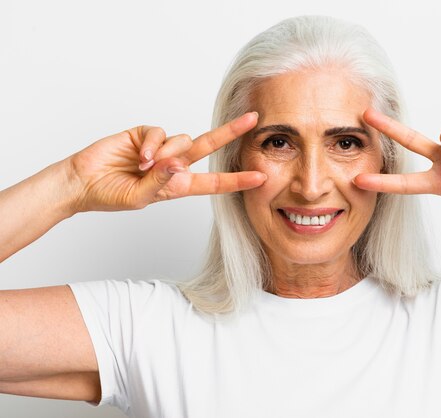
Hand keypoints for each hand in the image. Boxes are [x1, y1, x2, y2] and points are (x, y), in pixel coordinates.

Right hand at [68, 113, 265, 211]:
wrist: (83, 181)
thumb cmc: (112, 195)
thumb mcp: (140, 198)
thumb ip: (161, 183)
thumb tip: (178, 164)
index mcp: (180, 185)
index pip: (214, 183)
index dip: (237, 180)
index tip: (260, 177)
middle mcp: (175, 165)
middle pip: (209, 146)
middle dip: (231, 132)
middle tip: (253, 119)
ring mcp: (162, 148)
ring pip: (182, 140)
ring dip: (166, 154)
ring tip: (144, 167)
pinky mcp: (145, 134)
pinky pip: (160, 133)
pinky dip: (152, 145)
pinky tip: (138, 157)